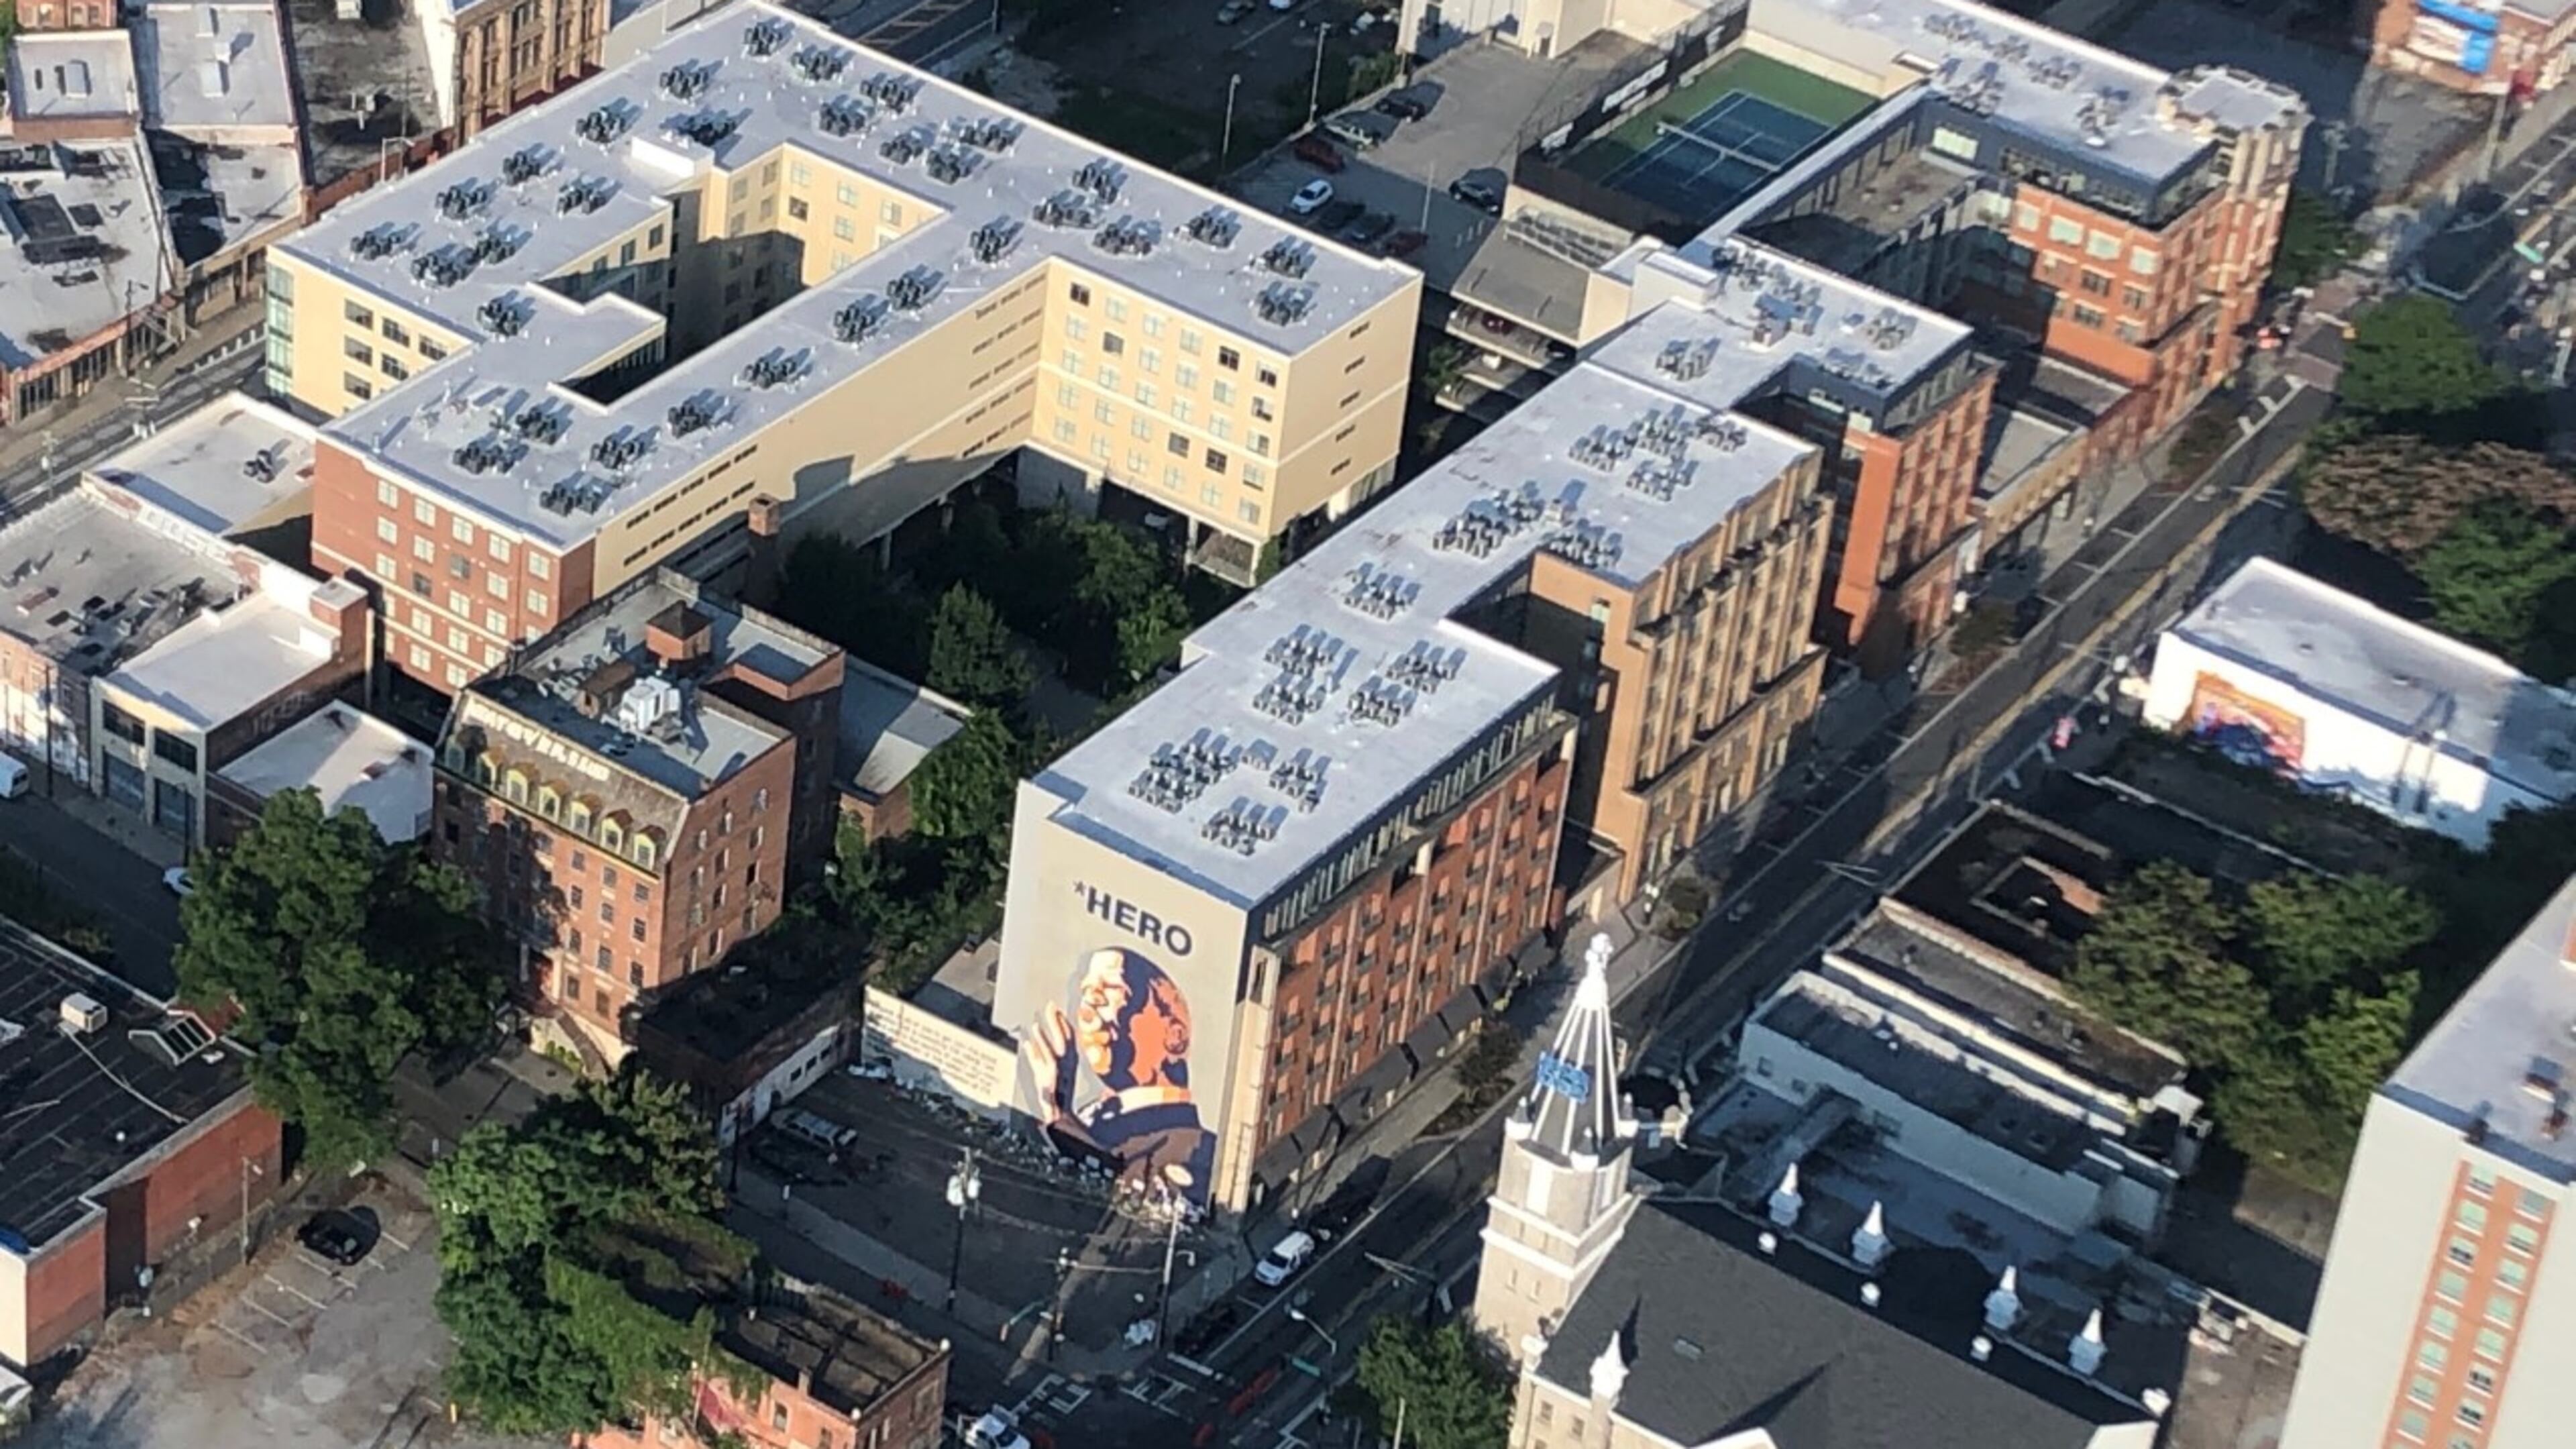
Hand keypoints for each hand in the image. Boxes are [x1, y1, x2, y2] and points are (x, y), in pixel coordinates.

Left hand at [1022, 1002, 1076, 1120]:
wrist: (1057, 1114)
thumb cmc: (1051, 1094)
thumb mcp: (1042, 1072)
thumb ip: (1035, 1057)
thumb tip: (1027, 1043)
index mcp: (1070, 1060)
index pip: (1069, 1037)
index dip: (1063, 1022)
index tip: (1056, 1009)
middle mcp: (1068, 1063)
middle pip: (1064, 1038)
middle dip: (1056, 1021)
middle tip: (1050, 1006)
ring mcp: (1061, 1070)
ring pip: (1056, 1048)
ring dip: (1048, 1034)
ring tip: (1038, 1023)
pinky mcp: (1052, 1077)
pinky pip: (1045, 1060)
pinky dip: (1039, 1048)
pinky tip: (1030, 1040)